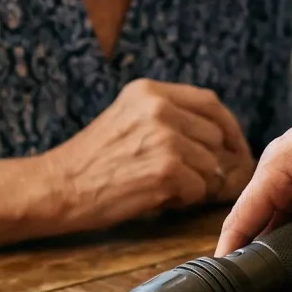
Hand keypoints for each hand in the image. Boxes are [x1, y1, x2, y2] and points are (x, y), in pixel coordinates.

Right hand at [39, 79, 252, 232]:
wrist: (57, 187)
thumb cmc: (92, 161)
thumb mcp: (127, 118)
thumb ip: (168, 117)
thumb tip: (222, 138)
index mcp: (150, 91)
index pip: (210, 103)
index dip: (228, 128)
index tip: (234, 148)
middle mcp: (159, 108)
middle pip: (215, 136)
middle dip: (211, 162)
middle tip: (189, 179)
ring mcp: (164, 138)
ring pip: (210, 165)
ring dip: (193, 183)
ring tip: (159, 187)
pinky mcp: (166, 170)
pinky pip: (199, 189)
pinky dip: (183, 200)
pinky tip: (155, 197)